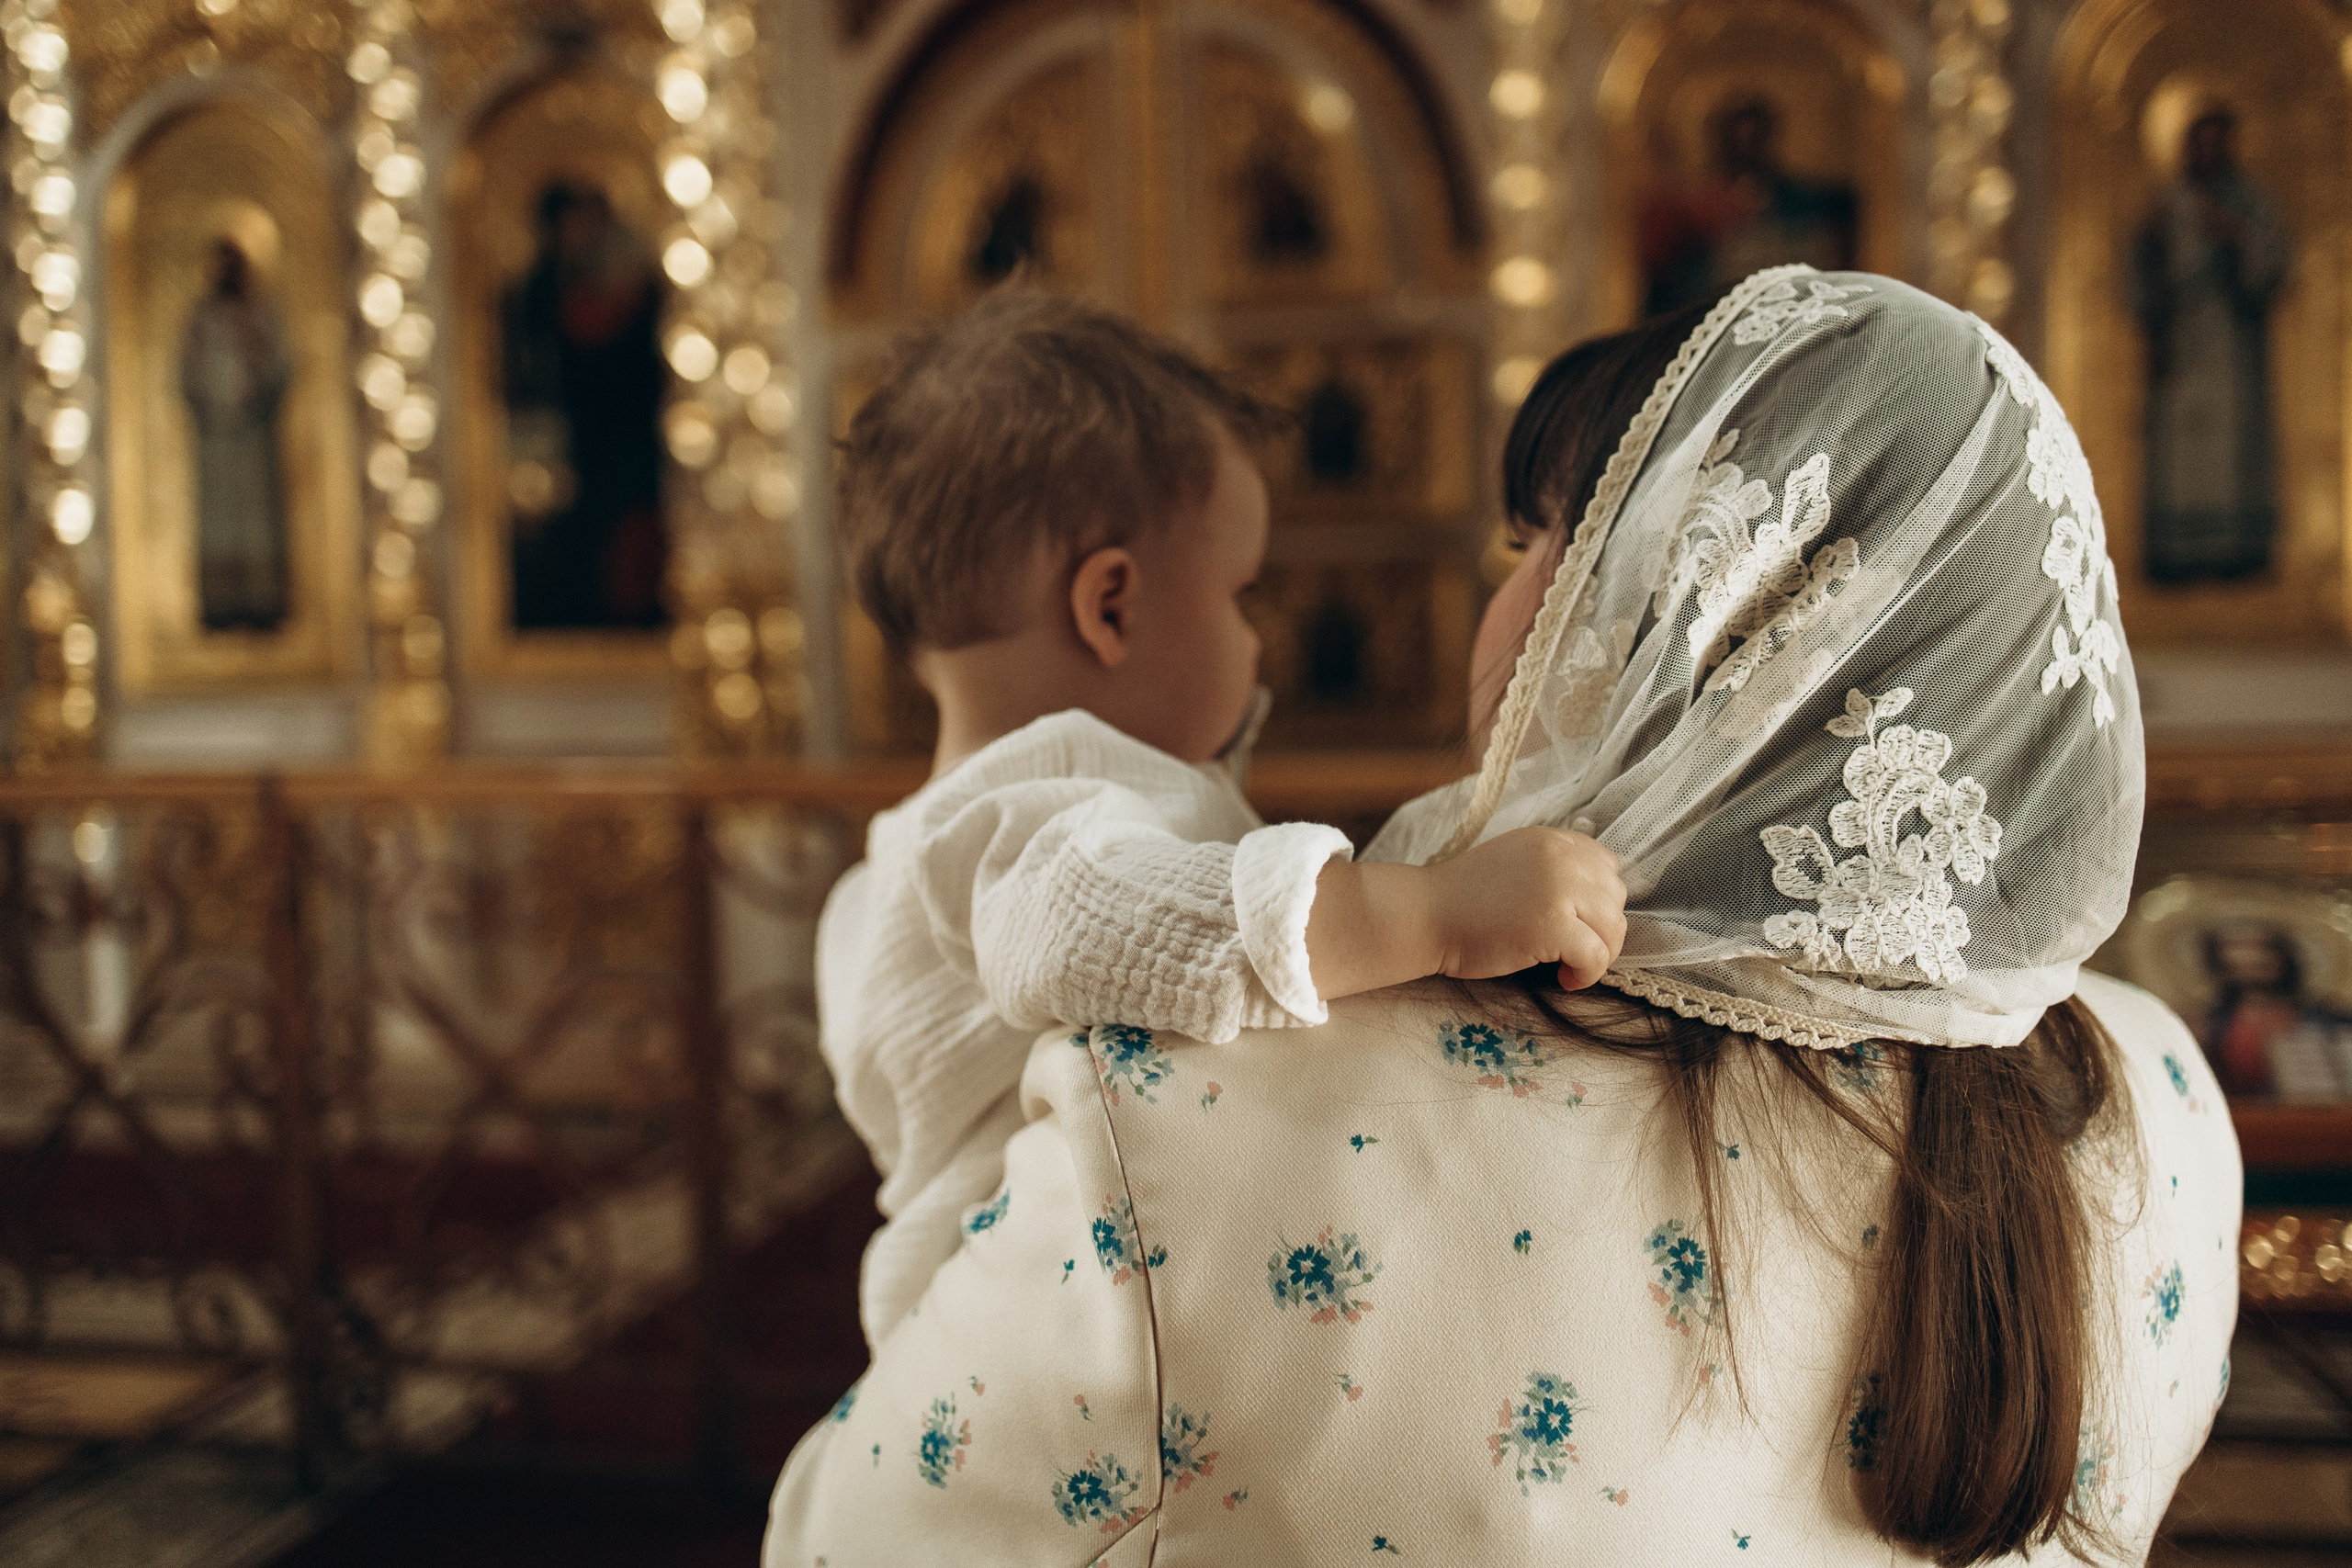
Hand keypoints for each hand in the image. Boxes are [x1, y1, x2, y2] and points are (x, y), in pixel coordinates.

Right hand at [1423, 827, 1626, 989]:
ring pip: (1613, 928)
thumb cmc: (1463, 898)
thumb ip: (1552, 868)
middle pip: (1616, 897)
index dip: (1597, 899)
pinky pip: (1597, 956)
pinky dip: (1586, 974)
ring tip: (1568, 964)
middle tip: (1572, 949)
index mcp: (1552, 841)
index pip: (1607, 866)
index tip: (1575, 921)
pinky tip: (1563, 978)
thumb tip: (1593, 898)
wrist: (1425, 915)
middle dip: (1601, 928)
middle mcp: (1561, 858)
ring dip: (1598, 954)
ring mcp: (1558, 889)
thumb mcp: (1515, 861)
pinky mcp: (1552, 925)